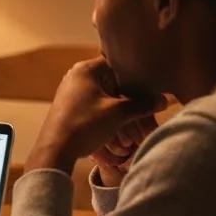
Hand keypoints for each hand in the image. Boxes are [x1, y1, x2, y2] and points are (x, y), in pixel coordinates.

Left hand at [26, 57, 165, 174]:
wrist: (54, 151)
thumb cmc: (84, 125)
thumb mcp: (117, 114)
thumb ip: (141, 105)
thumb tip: (162, 100)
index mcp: (85, 70)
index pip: (117, 64)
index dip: (135, 75)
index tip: (151, 85)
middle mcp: (76, 78)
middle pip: (112, 85)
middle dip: (130, 103)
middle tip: (147, 114)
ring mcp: (71, 95)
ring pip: (104, 102)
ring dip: (120, 118)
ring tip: (133, 137)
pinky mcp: (69, 110)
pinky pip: (94, 112)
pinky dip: (107, 123)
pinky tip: (119, 142)